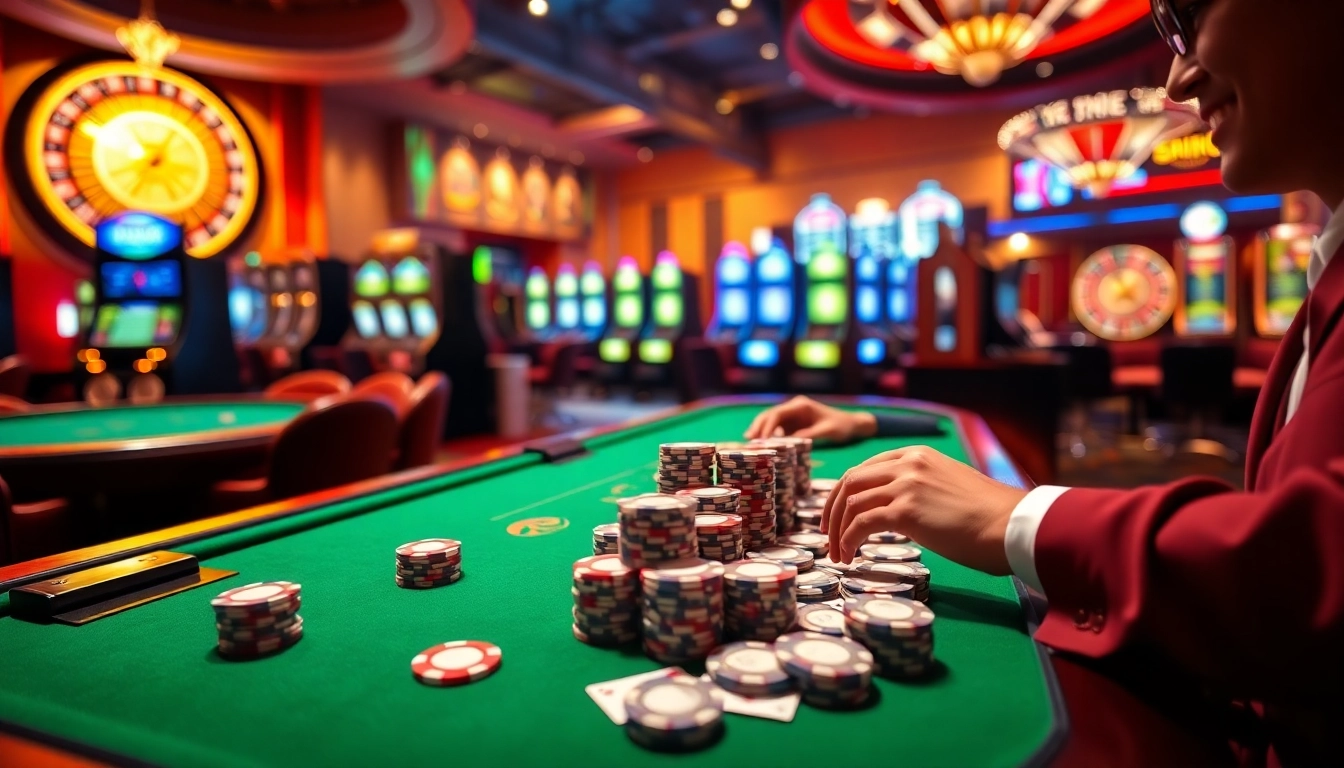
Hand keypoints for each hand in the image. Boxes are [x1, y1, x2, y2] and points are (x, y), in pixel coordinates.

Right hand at [744, 396, 877, 442]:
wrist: (851, 424)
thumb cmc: (841, 426)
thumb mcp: (826, 431)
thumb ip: (809, 435)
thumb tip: (789, 442)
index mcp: (800, 405)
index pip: (778, 413)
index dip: (767, 425)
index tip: (761, 439)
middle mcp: (793, 407)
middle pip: (770, 415)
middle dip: (758, 426)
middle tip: (748, 439)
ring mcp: (792, 415)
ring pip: (771, 421)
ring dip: (760, 430)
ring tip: (750, 442)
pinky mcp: (793, 423)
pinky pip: (777, 428)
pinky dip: (769, 435)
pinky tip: (762, 444)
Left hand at [820, 446, 1027, 574]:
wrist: (1012, 524)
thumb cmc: (989, 516)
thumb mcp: (949, 487)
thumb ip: (922, 489)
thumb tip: (901, 511)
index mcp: (917, 455)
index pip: (866, 468)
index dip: (845, 492)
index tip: (837, 514)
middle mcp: (908, 464)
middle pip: (851, 482)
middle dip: (832, 510)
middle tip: (827, 535)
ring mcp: (906, 485)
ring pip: (851, 503)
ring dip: (838, 531)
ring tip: (838, 554)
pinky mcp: (906, 510)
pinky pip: (861, 523)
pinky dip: (848, 540)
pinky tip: (850, 556)